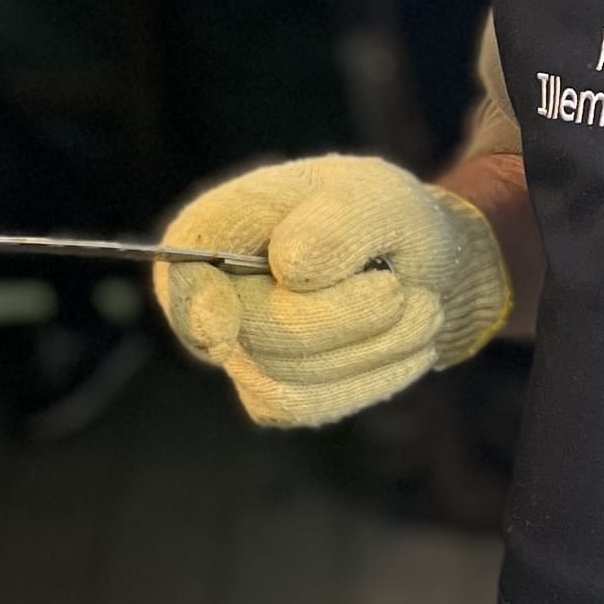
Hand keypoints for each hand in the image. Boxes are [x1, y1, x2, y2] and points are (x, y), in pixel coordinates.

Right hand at [151, 155, 512, 428]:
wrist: (414, 265)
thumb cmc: (378, 218)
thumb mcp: (376, 198)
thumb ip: (337, 223)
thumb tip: (292, 267)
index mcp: (221, 225)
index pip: (183, 264)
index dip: (193, 302)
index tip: (221, 329)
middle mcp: (215, 292)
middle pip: (258, 331)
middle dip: (343, 318)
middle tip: (399, 290)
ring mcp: (240, 350)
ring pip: (290, 379)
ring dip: (372, 346)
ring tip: (420, 307)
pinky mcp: (275, 395)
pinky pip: (314, 405)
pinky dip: (374, 376)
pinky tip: (410, 347)